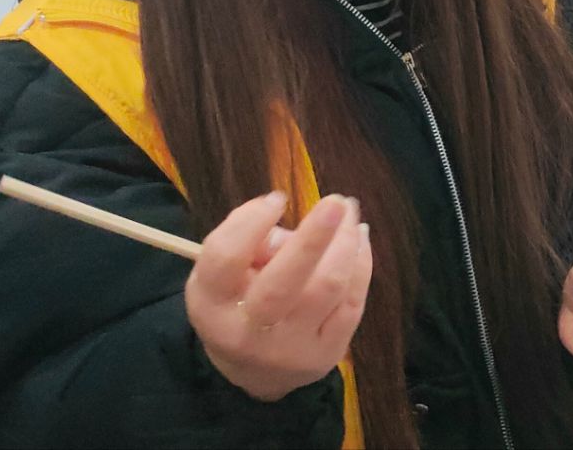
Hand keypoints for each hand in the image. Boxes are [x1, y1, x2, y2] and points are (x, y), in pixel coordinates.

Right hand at [186, 193, 372, 402]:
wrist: (257, 375)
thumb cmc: (237, 305)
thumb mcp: (222, 277)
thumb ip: (246, 242)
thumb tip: (289, 221)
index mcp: (211, 306)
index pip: (225, 260)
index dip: (250, 223)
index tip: (277, 198)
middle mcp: (248, 333)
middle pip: (281, 282)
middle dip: (313, 238)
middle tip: (336, 202)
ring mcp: (291, 348)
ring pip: (327, 288)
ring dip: (345, 244)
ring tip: (349, 215)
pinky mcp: (327, 354)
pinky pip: (352, 303)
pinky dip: (360, 264)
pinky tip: (359, 239)